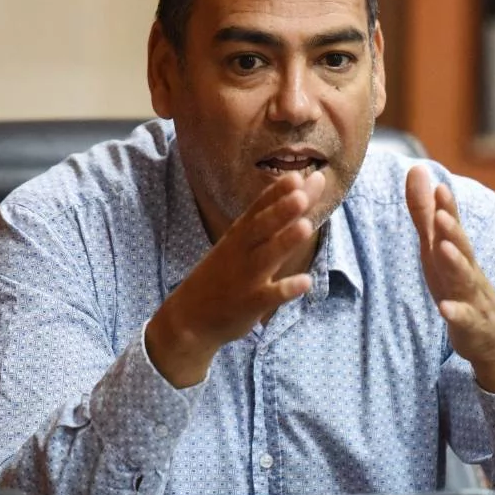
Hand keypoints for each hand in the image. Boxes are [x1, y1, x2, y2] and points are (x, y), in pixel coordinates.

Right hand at [146, 170, 325, 387]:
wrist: (189, 318)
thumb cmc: (222, 274)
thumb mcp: (239, 243)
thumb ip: (272, 218)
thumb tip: (302, 187)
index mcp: (239, 235)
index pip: (258, 209)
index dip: (276, 193)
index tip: (296, 176)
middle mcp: (240, 252)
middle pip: (261, 227)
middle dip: (280, 210)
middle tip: (301, 193)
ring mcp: (244, 278)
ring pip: (266, 257)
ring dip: (285, 241)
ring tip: (306, 226)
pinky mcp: (249, 304)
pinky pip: (269, 296)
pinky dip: (286, 289)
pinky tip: (306, 282)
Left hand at [405, 165, 494, 393]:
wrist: (494, 336)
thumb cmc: (458, 284)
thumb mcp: (437, 250)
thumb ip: (425, 213)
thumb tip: (416, 169)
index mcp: (457, 252)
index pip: (453, 226)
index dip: (446, 206)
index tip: (438, 185)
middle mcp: (468, 270)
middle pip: (462, 248)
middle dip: (452, 229)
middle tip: (441, 211)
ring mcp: (473, 297)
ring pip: (465, 279)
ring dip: (456, 263)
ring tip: (444, 248)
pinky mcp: (472, 325)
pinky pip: (464, 318)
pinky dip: (456, 313)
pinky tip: (445, 308)